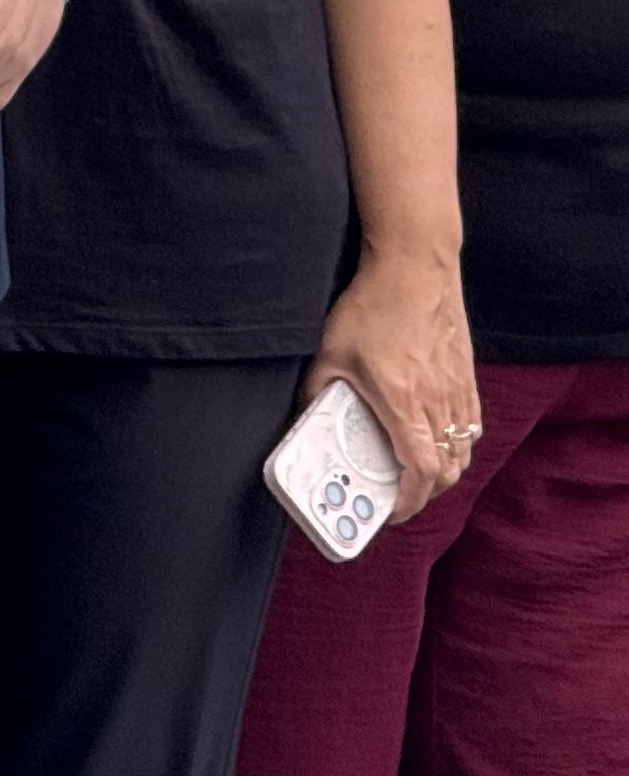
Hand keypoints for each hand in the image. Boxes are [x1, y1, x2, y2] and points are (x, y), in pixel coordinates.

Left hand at [309, 247, 479, 520]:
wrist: (416, 265)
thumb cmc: (373, 306)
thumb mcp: (329, 351)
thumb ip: (316, 390)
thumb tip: (304, 417)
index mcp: (404, 403)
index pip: (421, 472)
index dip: (408, 501)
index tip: (390, 510)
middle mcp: (438, 402)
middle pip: (449, 470)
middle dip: (425, 492)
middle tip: (398, 494)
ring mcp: (459, 388)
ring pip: (464, 448)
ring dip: (443, 469)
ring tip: (414, 470)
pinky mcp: (467, 374)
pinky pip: (471, 423)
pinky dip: (458, 441)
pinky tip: (436, 435)